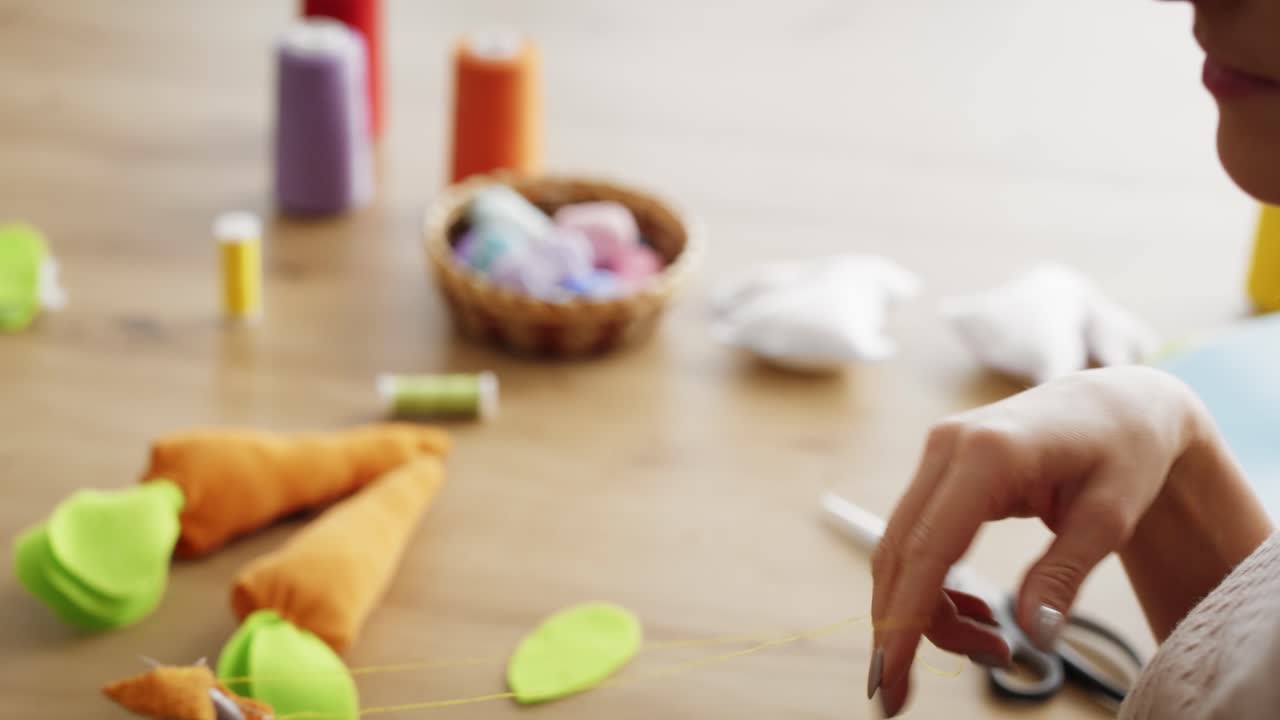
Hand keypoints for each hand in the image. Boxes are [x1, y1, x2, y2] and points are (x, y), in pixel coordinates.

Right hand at [868, 366, 1204, 716]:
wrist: (1120, 403)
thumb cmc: (1124, 452)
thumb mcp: (1110, 517)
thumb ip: (1065, 575)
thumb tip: (1032, 636)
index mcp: (990, 452)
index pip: (930, 547)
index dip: (904, 616)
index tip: (890, 675)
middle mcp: (947, 446)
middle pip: (901, 554)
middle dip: (904, 627)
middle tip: (913, 693)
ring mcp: (936, 454)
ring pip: (901, 551)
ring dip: (925, 610)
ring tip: (992, 646)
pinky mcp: (938, 469)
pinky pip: (916, 537)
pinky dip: (931, 585)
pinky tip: (974, 612)